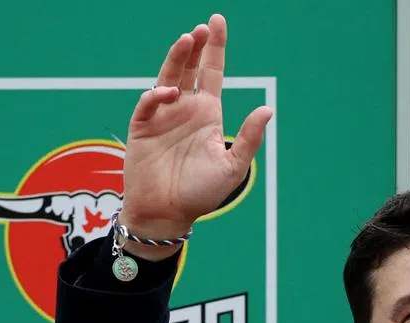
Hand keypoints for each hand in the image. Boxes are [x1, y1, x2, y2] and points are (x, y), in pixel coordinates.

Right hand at [120, 14, 272, 259]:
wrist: (168, 213)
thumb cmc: (201, 193)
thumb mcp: (233, 167)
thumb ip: (248, 138)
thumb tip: (268, 109)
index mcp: (207, 114)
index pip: (211, 72)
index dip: (215, 48)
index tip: (217, 22)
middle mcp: (184, 109)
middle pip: (189, 68)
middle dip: (195, 46)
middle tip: (203, 28)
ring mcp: (162, 116)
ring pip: (168, 77)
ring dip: (177, 58)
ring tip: (188, 40)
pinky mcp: (142, 127)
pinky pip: (148, 103)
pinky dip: (157, 94)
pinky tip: (171, 92)